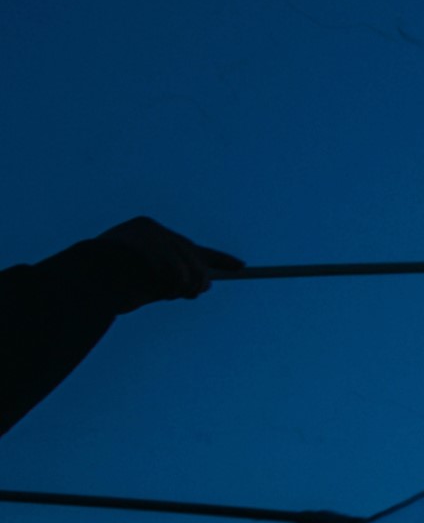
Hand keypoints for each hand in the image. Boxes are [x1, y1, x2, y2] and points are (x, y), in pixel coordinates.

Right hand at [63, 216, 242, 307]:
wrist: (82, 283)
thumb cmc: (112, 288)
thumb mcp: (150, 286)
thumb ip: (174, 282)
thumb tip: (206, 284)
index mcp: (149, 239)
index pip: (189, 247)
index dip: (217, 258)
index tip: (241, 267)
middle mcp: (151, 230)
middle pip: (192, 254)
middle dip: (198, 277)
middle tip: (194, 291)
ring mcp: (148, 233)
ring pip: (188, 265)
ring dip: (184, 286)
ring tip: (165, 292)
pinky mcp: (146, 241)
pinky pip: (176, 269)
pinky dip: (172, 284)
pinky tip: (158, 286)